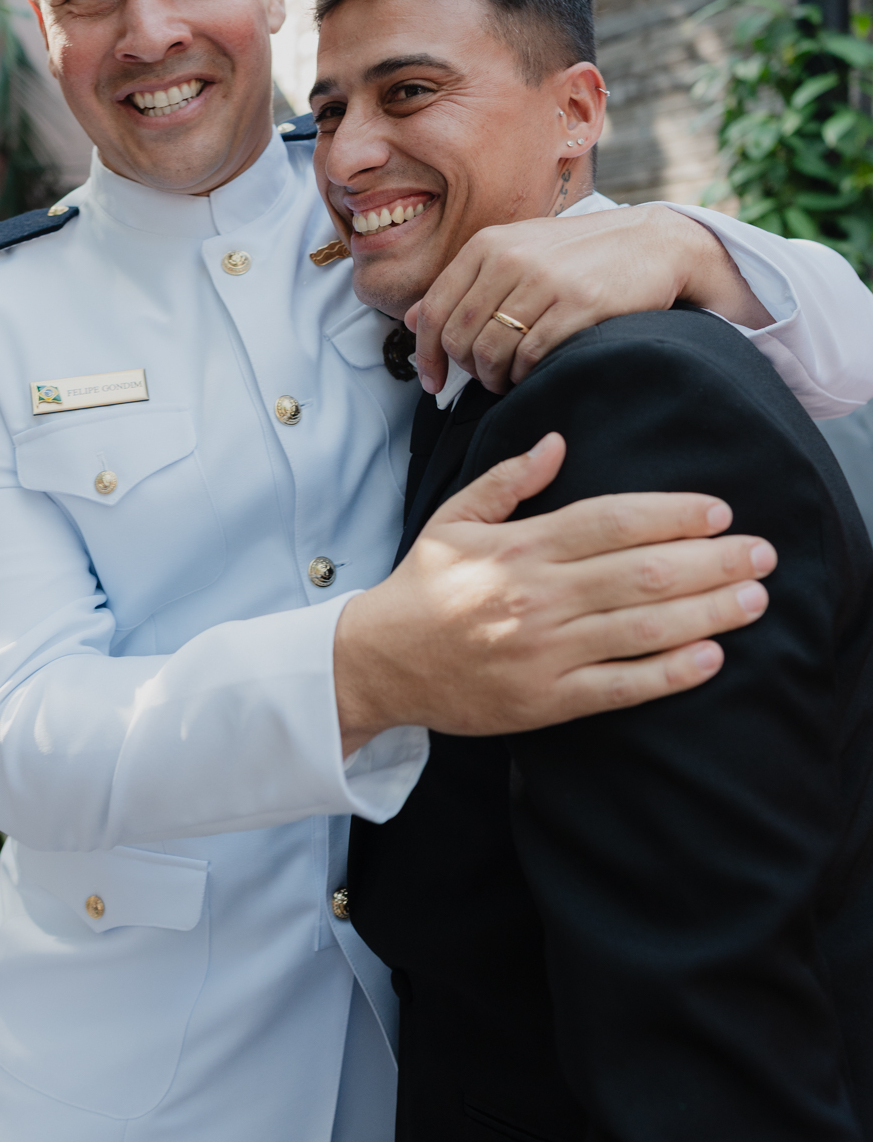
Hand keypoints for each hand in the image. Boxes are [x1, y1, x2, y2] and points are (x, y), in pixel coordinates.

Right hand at [333, 433, 774, 754]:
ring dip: (707, 613)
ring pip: (641, 628)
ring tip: (753, 599)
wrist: (379, 663)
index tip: (719, 510)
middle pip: (641, 573)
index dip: (671, 514)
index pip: (610, 521)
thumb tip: (560, 442)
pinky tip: (711, 657)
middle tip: (762, 552)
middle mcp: (537, 596)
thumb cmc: (423, 586)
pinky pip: (621, 686)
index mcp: (520, 547)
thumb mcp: (455, 520)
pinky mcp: (547, 700)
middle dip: (710, 561)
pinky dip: (670, 673)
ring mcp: (544, 651)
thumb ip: (509, 480)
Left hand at [406, 204, 772, 396]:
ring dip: (495, 379)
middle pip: (458, 337)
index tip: (432, 382)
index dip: (425, 354)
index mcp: (487, 245)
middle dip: (465, 371)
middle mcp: (509, 259)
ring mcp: (544, 281)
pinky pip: (530, 358)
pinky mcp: (577, 305)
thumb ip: (463, 286)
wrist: (652, 244)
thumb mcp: (516, 255)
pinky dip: (525, 376)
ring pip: (490, 352)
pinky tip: (534, 373)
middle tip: (485, 380)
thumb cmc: (577, 257)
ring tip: (510, 380)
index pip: (432, 310)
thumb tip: (410, 320)